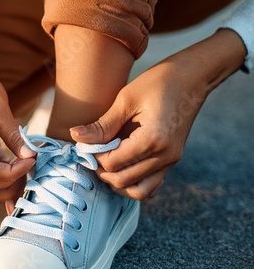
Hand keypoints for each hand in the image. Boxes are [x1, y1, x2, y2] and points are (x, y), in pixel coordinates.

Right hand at [0, 57, 34, 200]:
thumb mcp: (0, 108)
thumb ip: (14, 135)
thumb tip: (31, 156)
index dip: (14, 173)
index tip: (32, 160)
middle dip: (10, 184)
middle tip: (31, 169)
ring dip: (6, 183)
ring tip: (27, 169)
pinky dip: (2, 174)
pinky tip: (19, 166)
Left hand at [70, 52, 208, 199]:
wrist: (192, 77)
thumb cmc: (158, 82)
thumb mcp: (126, 99)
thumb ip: (102, 125)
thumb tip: (75, 136)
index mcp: (153, 140)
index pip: (113, 163)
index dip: (95, 156)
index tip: (87, 142)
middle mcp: (165, 156)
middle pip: (123, 181)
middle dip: (103, 170)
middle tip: (93, 152)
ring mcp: (171, 161)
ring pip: (139, 191)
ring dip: (118, 182)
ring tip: (107, 162)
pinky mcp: (172, 160)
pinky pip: (152, 184)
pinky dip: (134, 182)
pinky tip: (123, 165)